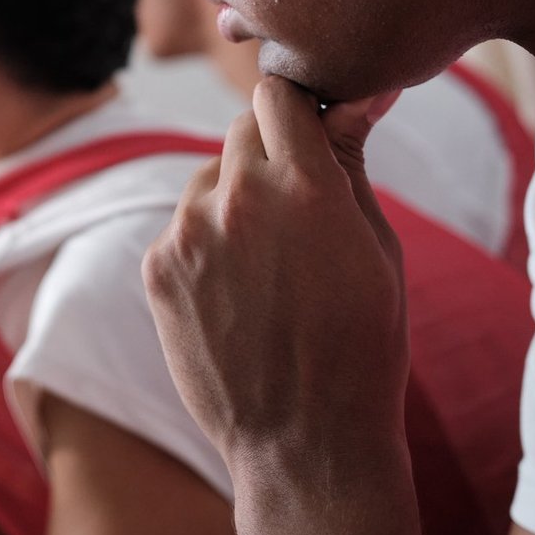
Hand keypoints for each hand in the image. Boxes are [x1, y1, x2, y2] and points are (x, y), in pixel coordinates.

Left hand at [142, 77, 408, 472]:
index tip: (307, 127)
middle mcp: (240, 198)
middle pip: (241, 129)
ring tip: (269, 267)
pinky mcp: (157, 267)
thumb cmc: (362, 345)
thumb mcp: (377, 248)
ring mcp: (189, 232)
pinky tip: (236, 295)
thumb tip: (358, 93)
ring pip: (209, 180)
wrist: (305, 441)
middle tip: (295, 207)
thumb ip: (351, 161)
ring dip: (234, 200)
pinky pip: (182, 228)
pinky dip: (205, 246)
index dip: (295, 107)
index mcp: (306, 186)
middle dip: (267, 152)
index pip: (278, 95)